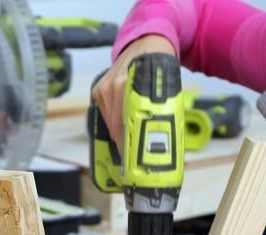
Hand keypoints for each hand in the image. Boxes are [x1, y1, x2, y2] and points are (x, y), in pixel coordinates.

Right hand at [92, 35, 176, 153]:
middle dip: (126, 145)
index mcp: (131, 86)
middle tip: (134, 162)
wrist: (147, 41)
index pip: (127, 124)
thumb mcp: (167, 89)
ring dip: (120, 136)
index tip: (136, 161)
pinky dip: (114, 125)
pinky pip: (106, 115)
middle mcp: (114, 87)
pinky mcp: (99, 90)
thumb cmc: (160, 67)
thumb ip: (161, 111)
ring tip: (129, 150)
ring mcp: (103, 88)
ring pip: (110, 123)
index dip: (132, 145)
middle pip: (117, 127)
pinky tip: (123, 132)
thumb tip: (162, 141)